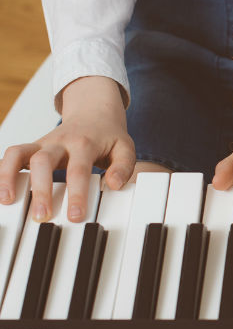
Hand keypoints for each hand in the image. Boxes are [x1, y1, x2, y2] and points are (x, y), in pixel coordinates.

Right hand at [0, 76, 133, 222]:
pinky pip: (12, 155)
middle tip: (43, 216)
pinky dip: (3, 170)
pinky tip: (3, 191)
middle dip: (41, 190)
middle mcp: (60, 142)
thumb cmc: (108, 136)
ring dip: (9, 176)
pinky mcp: (32, 147)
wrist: (94, 112)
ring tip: (7, 201)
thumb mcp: (125, 148)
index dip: (76, 193)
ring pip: (19, 154)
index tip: (76, 216)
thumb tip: (114, 184)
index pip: (78, 170)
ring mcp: (43, 143)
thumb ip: (123, 166)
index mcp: (84, 143)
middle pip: (43, 161)